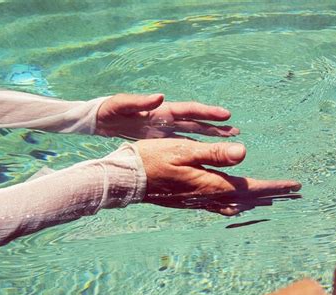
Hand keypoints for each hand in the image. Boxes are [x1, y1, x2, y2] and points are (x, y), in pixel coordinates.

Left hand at [96, 93, 237, 139]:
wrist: (99, 121)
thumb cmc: (110, 110)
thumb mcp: (121, 105)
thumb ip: (139, 101)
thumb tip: (160, 96)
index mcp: (162, 110)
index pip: (189, 110)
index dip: (207, 112)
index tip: (226, 115)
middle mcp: (167, 119)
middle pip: (196, 123)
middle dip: (215, 127)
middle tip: (236, 131)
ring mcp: (164, 131)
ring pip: (192, 135)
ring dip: (209, 138)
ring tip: (228, 141)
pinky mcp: (159, 142)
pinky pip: (181, 146)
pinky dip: (193, 150)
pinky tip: (204, 157)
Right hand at [134, 139, 300, 214]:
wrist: (128, 180)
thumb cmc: (153, 160)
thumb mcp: (184, 151)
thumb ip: (214, 154)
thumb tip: (244, 153)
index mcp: (211, 183)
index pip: (251, 187)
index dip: (274, 186)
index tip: (294, 186)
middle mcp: (208, 196)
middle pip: (248, 198)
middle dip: (271, 195)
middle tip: (292, 193)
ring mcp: (199, 201)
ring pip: (236, 204)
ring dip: (256, 201)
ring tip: (271, 198)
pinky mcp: (190, 201)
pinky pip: (221, 206)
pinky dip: (236, 204)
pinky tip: (236, 203)